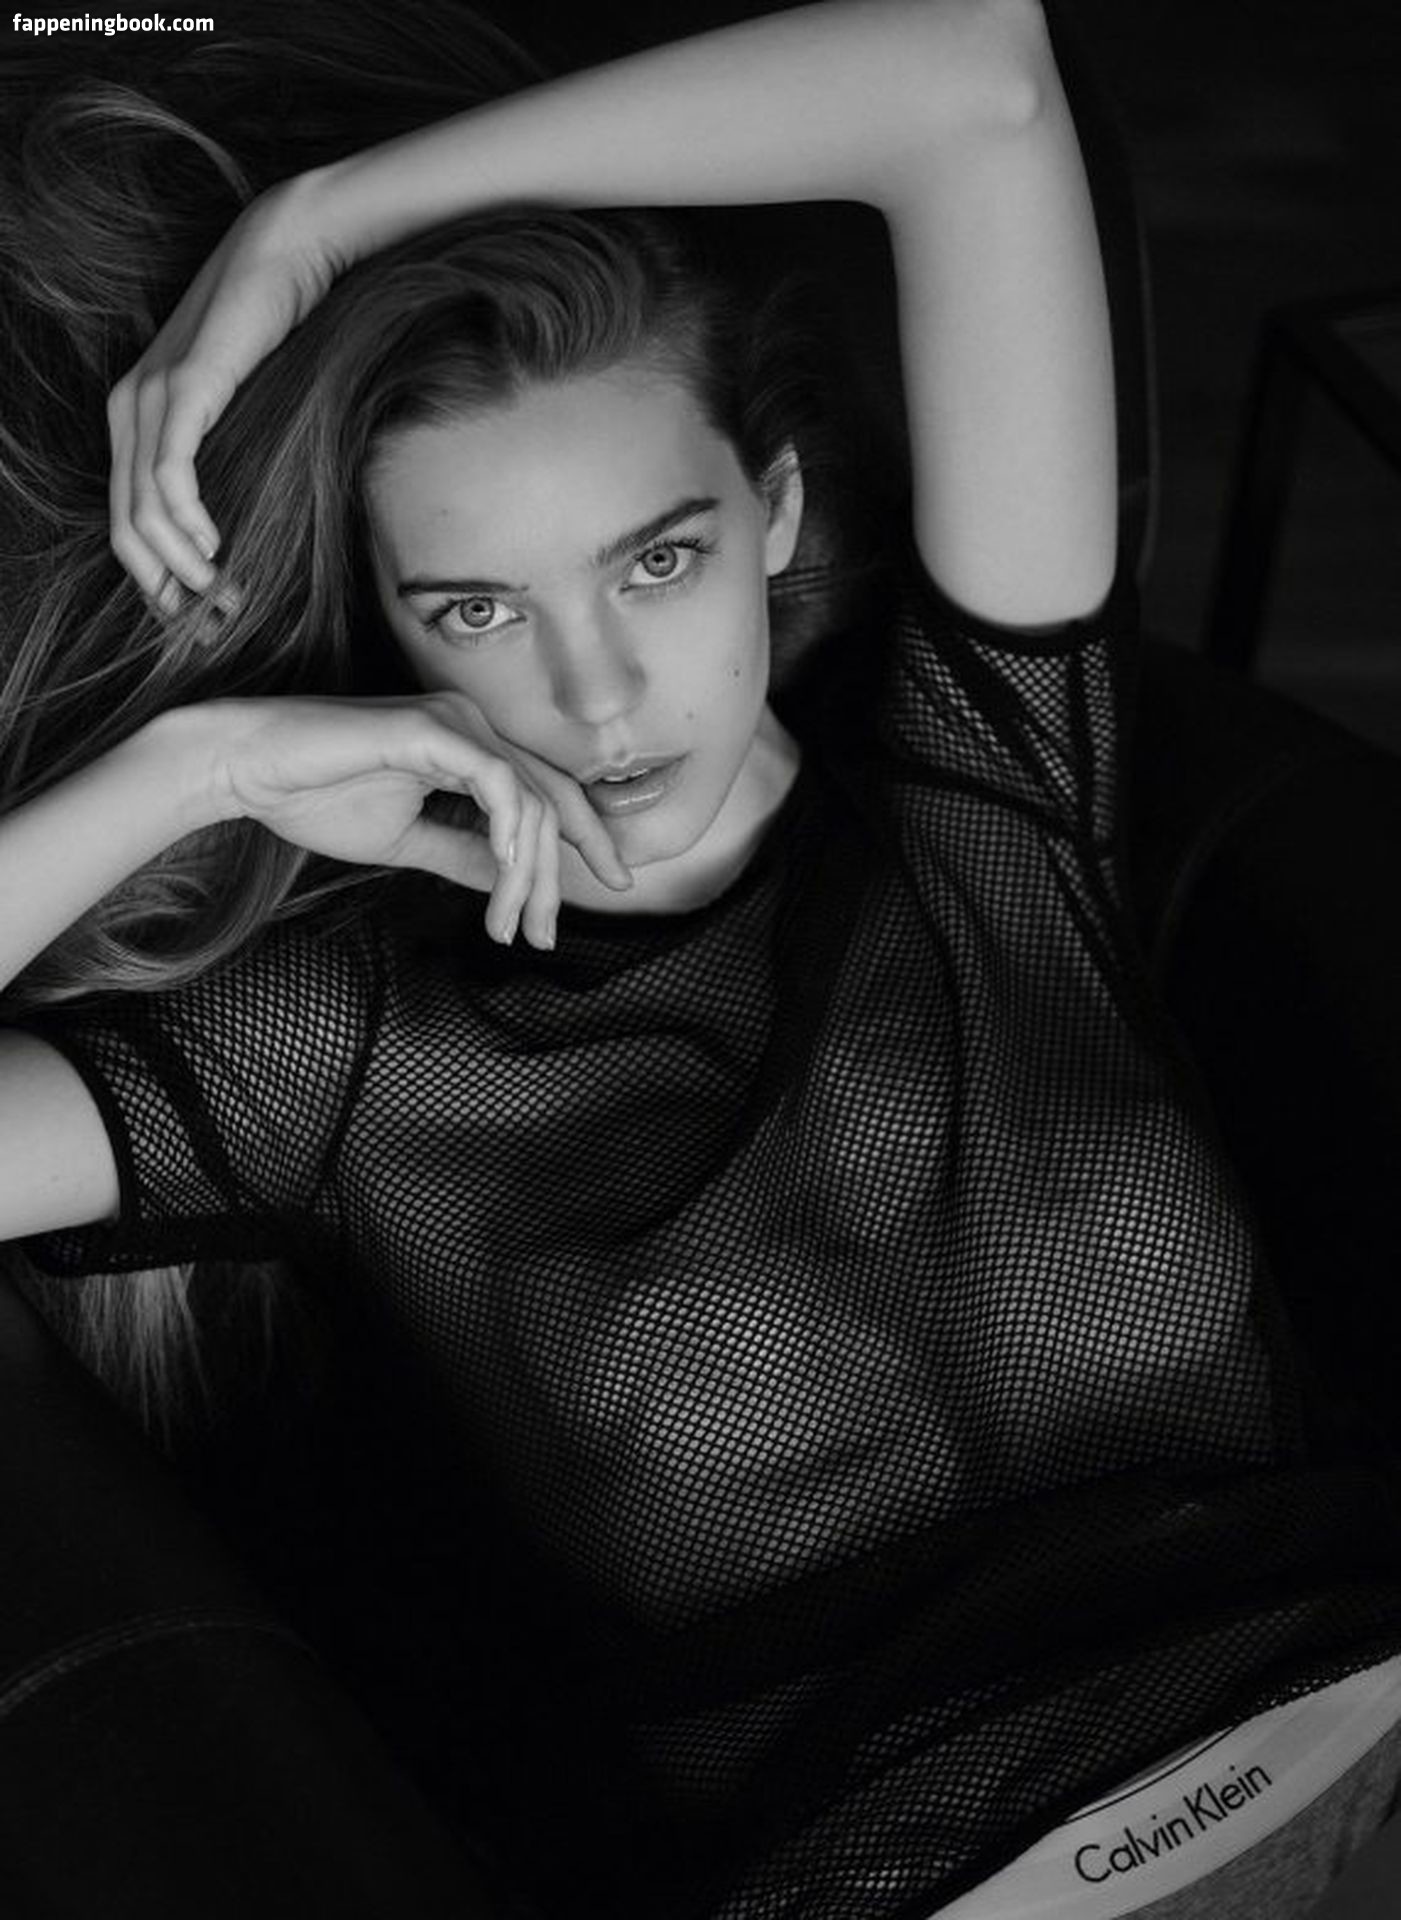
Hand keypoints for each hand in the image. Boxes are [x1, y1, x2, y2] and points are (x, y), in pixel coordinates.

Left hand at [107, 171, 342, 612]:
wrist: (287, 252)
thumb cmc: (275, 330)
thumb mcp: (241, 406)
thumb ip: (225, 452)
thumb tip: (244, 519)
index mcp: (134, 419)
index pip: (126, 522)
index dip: (156, 583)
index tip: (197, 622)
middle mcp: (128, 411)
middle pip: (125, 529)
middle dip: (166, 591)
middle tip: (211, 630)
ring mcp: (150, 400)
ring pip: (144, 513)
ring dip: (183, 568)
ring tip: (223, 599)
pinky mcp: (184, 390)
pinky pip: (170, 476)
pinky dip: (188, 523)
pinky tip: (214, 549)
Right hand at [204, 689, 631, 945]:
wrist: (246, 768)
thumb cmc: (315, 796)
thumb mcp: (407, 841)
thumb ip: (462, 855)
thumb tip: (510, 882)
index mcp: (470, 749)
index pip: (547, 797)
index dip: (583, 843)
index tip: (608, 888)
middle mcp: (472, 728)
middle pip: (552, 802)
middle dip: (559, 874)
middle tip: (547, 934)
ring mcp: (455, 723)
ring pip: (531, 801)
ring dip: (527, 874)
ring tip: (509, 926)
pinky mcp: (432, 729)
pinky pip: (498, 785)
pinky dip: (510, 834)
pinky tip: (503, 876)